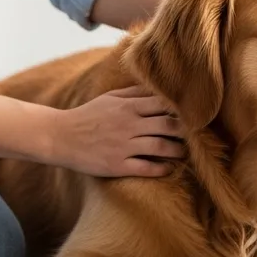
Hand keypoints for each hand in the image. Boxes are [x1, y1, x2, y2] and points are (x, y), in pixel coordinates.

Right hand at [49, 86, 184, 176]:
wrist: (60, 137)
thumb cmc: (87, 116)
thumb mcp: (109, 99)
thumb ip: (134, 93)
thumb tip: (157, 88)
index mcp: (127, 107)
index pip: (163, 105)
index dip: (181, 109)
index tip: (192, 114)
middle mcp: (128, 125)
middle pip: (168, 125)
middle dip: (185, 131)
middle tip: (196, 135)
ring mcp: (123, 146)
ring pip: (161, 147)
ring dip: (178, 150)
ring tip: (185, 152)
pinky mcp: (117, 165)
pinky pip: (146, 168)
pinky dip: (161, 169)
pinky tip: (169, 168)